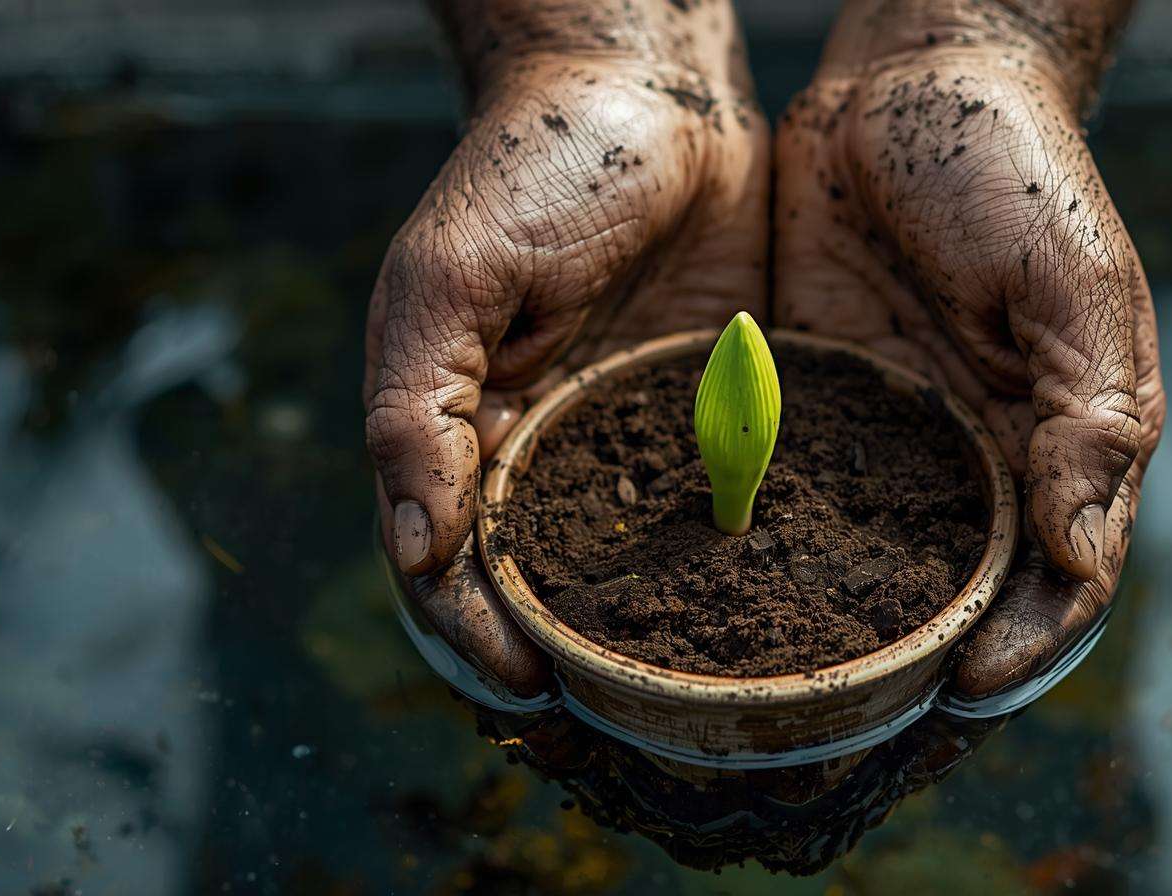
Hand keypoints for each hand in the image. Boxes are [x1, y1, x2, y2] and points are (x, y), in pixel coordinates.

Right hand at [365, 1, 766, 695]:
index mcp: (461, 428)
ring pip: (620, 569)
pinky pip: (704, 510)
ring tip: (676, 708)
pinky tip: (755, 618)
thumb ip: (418, 408)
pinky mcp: (702, 418)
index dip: (472, 630)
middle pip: (534, 586)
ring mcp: (622, 438)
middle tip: (596, 731)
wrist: (656, 94)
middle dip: (554, 662)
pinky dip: (716, 570)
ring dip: (636, 643)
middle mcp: (539, 449)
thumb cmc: (534, 168)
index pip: (451, 562)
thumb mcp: (456, 275)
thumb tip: (416, 548)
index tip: (521, 683)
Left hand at [773, 0, 1163, 698]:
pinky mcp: (813, 401)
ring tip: (776, 694)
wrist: (911, 78)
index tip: (963, 693)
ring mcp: (889, 436)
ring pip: (867, 567)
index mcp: (1051, 444)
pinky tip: (713, 590)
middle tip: (859, 732)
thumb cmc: (1017, 169)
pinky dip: (764, 548)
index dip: (1019, 649)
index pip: (1049, 583)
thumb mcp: (1074, 287)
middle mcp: (970, 458)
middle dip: (916, 670)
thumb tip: (1077, 561)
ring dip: (834, 634)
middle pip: (953, 598)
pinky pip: (791, 492)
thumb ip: (1089, 423)